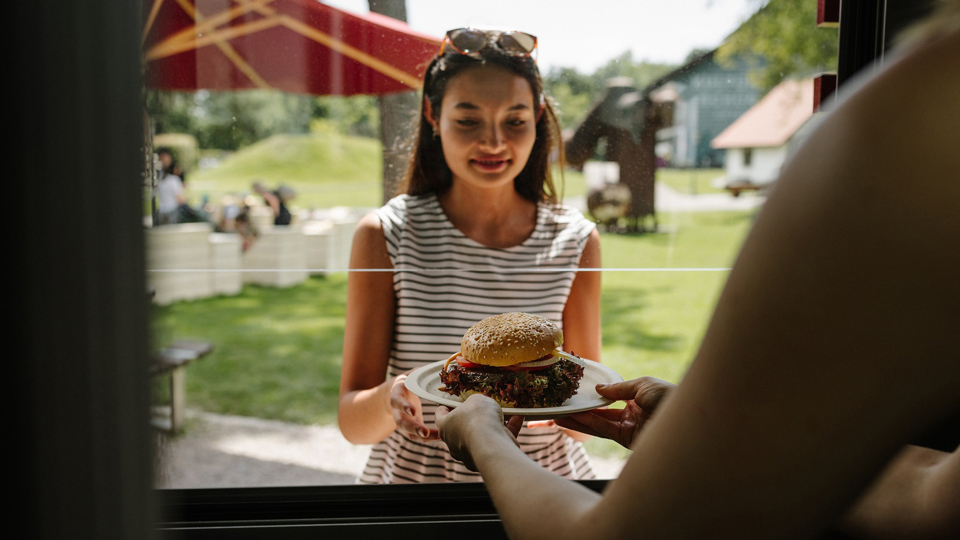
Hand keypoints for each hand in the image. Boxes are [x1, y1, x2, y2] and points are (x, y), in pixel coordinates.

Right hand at [388, 373, 438, 440]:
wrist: (396, 395)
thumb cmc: (407, 384)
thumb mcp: (410, 376)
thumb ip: (419, 372)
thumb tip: (438, 364)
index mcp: (396, 396)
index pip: (397, 402)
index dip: (404, 406)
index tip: (412, 411)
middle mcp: (397, 412)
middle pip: (402, 423)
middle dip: (413, 428)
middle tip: (425, 433)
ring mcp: (403, 423)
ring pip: (410, 434)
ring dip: (423, 437)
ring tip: (439, 436)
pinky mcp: (411, 429)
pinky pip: (418, 436)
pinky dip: (430, 438)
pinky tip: (443, 436)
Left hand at [435, 394, 524, 470]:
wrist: (491, 443)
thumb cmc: (477, 418)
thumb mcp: (476, 400)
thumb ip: (475, 403)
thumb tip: (479, 406)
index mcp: (445, 427)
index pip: (440, 416)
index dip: (445, 407)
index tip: (449, 402)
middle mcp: (455, 443)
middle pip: (462, 428)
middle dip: (474, 418)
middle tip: (483, 408)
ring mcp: (472, 453)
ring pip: (482, 436)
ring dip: (494, 424)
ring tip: (506, 412)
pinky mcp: (489, 458)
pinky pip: (498, 441)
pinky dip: (509, 430)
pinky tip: (519, 418)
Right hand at [554, 376, 673, 448]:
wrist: (685, 418)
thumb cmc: (668, 396)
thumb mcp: (642, 385)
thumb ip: (619, 388)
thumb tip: (598, 388)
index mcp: (638, 398)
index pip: (611, 398)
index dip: (594, 396)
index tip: (576, 393)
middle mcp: (631, 414)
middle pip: (601, 413)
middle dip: (580, 410)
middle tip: (560, 406)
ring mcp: (628, 428)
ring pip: (598, 423)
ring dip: (578, 419)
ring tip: (558, 415)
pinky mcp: (626, 440)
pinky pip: (603, 430)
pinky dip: (588, 424)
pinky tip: (573, 418)